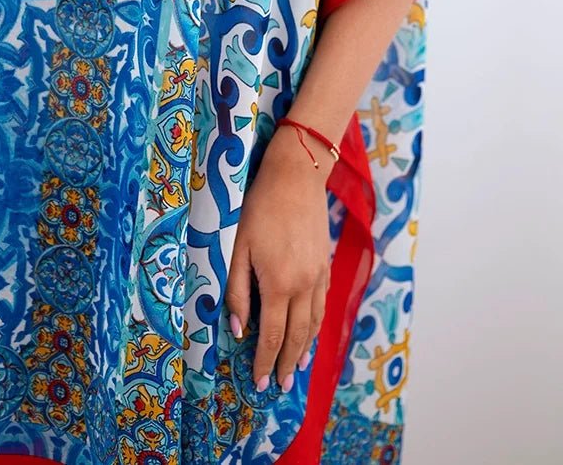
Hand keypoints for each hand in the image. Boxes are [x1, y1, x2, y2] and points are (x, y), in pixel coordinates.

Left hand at [224, 121, 333, 391]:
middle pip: (296, 336)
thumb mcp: (238, 247)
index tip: (260, 381)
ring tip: (297, 368)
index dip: (265, 361)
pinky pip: (322, 305)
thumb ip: (236, 290)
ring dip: (304, 349)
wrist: (296, 177)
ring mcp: (319, 276)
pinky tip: (310, 331)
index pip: (272, 335)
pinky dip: (316, 325)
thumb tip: (237, 328)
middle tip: (280, 385)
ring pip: (314, 323)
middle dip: (287, 364)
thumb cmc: (259, 208)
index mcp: (279, 284)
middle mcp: (304, 286)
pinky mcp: (326, 264)